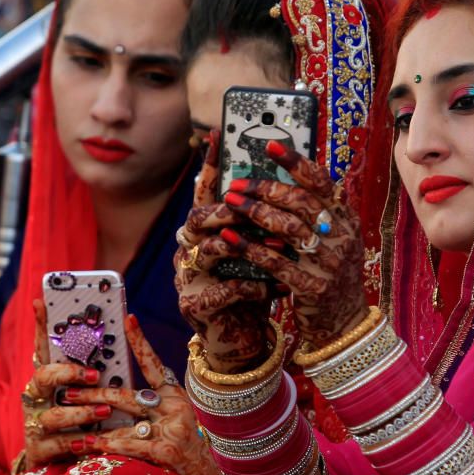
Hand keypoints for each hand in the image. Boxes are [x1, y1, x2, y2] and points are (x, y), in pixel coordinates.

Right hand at [18, 300, 126, 468]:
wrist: (63, 466)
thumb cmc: (85, 422)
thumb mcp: (91, 395)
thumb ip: (98, 374)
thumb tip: (125, 334)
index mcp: (49, 380)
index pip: (43, 348)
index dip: (40, 326)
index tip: (40, 302)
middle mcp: (38, 397)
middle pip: (43, 376)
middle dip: (67, 373)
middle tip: (94, 374)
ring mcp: (35, 423)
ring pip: (54, 413)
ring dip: (81, 412)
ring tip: (104, 412)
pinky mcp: (39, 449)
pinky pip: (58, 444)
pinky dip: (77, 443)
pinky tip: (92, 442)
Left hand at [74, 315, 225, 474]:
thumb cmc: (184, 450)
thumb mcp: (173, 421)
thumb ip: (149, 407)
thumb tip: (109, 397)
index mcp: (174, 396)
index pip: (154, 365)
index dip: (141, 342)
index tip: (128, 319)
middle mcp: (174, 408)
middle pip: (125, 396)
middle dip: (93, 394)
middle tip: (67, 390)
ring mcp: (171, 429)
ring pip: (122, 423)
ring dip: (92, 424)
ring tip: (69, 422)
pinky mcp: (166, 451)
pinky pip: (127, 445)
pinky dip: (105, 446)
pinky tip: (87, 446)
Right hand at [175, 132, 271, 372]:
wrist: (237, 340)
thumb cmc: (250, 290)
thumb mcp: (255, 253)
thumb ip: (259, 224)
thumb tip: (284, 184)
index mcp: (204, 233)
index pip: (203, 193)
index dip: (208, 165)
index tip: (216, 134)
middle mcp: (189, 251)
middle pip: (196, 218)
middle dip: (225, 210)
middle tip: (249, 206)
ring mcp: (189, 278)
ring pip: (206, 251)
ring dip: (244, 247)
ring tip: (276, 247)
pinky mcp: (196, 306)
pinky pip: (224, 290)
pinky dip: (252, 287)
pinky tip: (272, 289)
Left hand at [222, 141, 367, 348]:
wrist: (345, 324)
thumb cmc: (331, 275)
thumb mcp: (335, 240)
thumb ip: (318, 213)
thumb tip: (286, 180)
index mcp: (347, 221)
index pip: (322, 183)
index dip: (296, 162)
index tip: (270, 146)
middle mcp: (342, 238)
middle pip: (301, 203)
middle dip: (265, 189)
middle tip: (237, 184)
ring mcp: (328, 264)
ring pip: (288, 229)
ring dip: (255, 213)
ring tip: (230, 203)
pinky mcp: (311, 288)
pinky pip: (275, 262)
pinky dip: (249, 248)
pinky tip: (229, 238)